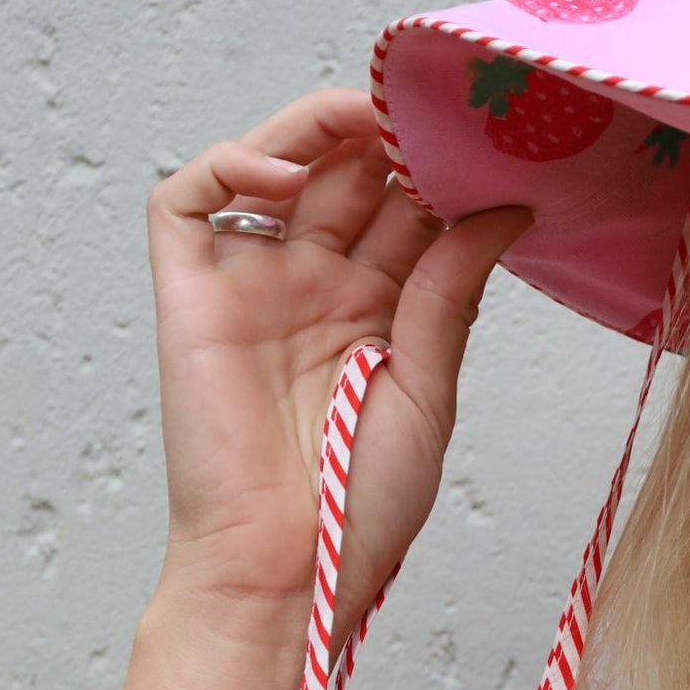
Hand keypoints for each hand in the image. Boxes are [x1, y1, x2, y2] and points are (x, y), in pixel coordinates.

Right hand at [125, 86, 529, 689]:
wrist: (293, 572)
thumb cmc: (359, 507)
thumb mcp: (430, 386)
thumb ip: (449, 289)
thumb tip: (502, 205)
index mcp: (376, 309)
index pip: (406, 208)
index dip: (440, 168)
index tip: (490, 142)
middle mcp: (313, 285)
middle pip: (348, 176)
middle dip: (390, 138)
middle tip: (434, 117)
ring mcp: (251, 284)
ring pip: (276, 166)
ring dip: (320, 129)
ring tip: (370, 121)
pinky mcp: (190, 294)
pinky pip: (187, 201)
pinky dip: (234, 165)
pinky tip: (291, 177)